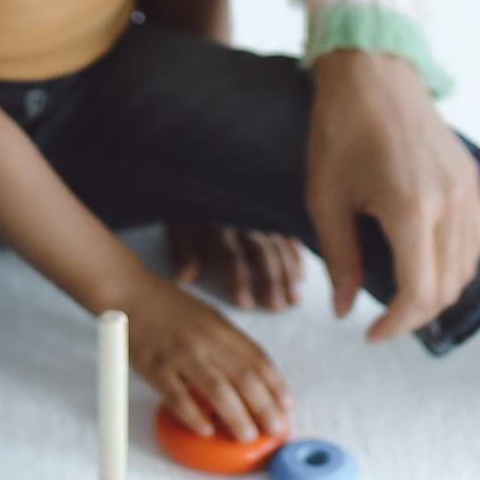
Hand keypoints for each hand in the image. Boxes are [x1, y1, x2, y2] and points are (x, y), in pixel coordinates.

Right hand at [124, 273, 291, 443]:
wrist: (128, 291)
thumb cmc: (168, 306)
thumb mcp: (206, 316)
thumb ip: (226, 343)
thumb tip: (250, 376)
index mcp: (221, 328)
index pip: (258, 359)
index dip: (276, 385)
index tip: (287, 406)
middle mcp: (206, 341)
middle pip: (244, 378)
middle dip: (265, 407)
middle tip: (275, 429)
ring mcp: (180, 355)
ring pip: (217, 391)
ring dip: (236, 416)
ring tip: (247, 436)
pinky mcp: (155, 368)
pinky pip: (178, 397)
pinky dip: (195, 416)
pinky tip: (206, 430)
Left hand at [167, 220, 307, 311]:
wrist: (201, 172)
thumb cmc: (188, 206)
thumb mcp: (176, 225)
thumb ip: (181, 251)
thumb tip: (185, 277)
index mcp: (217, 224)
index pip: (230, 256)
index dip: (239, 281)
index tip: (245, 306)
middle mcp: (242, 219)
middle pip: (261, 252)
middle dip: (270, 281)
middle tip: (277, 308)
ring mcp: (259, 214)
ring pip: (279, 245)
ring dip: (288, 272)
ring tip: (294, 299)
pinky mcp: (269, 211)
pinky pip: (288, 232)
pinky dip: (297, 252)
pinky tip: (302, 274)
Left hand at [304, 47, 479, 344]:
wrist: (372, 71)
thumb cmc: (339, 128)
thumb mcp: (324, 196)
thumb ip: (338, 258)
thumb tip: (344, 309)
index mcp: (411, 207)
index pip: (419, 293)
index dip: (396, 324)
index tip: (370, 333)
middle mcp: (450, 202)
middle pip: (448, 287)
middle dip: (415, 314)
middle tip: (383, 319)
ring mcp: (467, 189)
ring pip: (468, 267)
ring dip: (438, 291)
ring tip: (401, 295)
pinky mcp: (470, 179)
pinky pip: (476, 239)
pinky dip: (456, 263)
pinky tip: (426, 262)